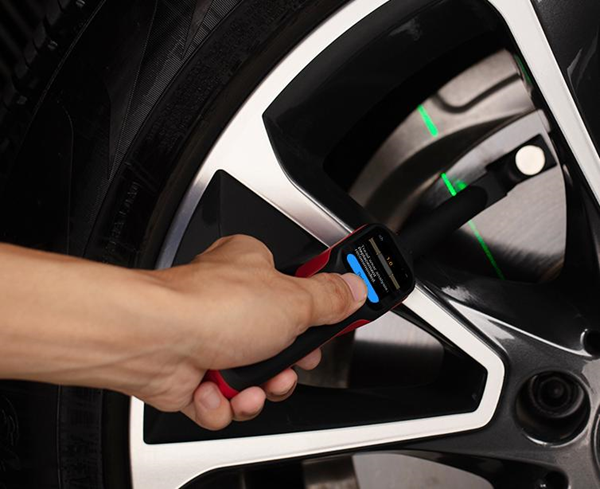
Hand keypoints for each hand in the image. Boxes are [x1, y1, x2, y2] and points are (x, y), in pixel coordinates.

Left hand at [133, 235, 366, 429]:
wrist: (155, 340)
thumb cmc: (211, 307)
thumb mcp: (293, 299)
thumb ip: (329, 298)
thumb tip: (353, 289)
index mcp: (253, 269)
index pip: (298, 291)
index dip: (317, 316)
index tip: (331, 326)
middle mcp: (230, 303)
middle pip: (279, 343)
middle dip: (286, 366)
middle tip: (289, 364)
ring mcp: (209, 339)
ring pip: (254, 378)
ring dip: (258, 390)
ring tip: (253, 384)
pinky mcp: (192, 374)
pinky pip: (223, 401)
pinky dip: (223, 403)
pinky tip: (218, 389)